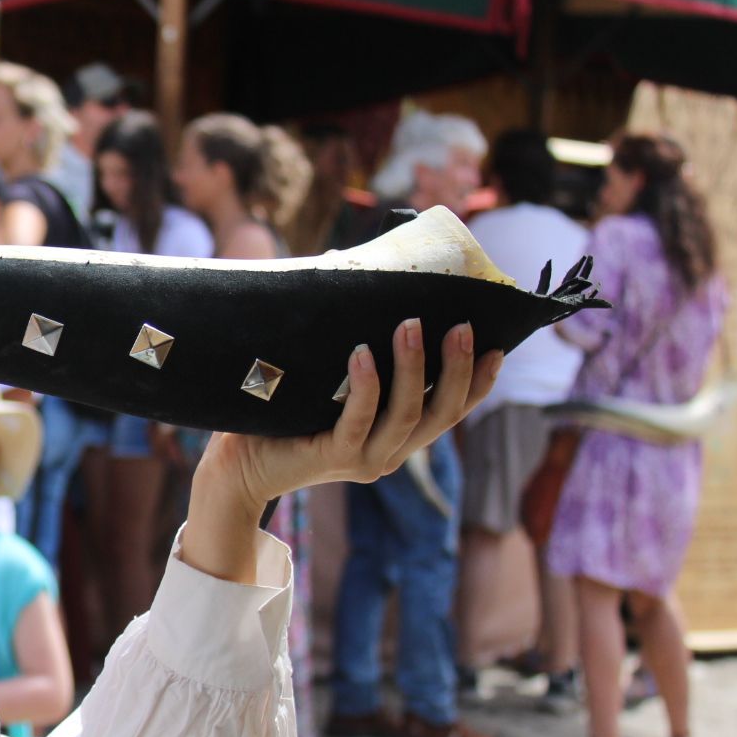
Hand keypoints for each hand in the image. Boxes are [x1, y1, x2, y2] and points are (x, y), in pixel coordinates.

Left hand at [178, 320, 499, 584]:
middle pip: (440, 414)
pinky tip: (362, 354)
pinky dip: (366, 387)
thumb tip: (357, 271)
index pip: (450, 411)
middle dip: (456, 370)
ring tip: (411, 325)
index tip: (497, 347)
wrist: (238, 465)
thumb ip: (357, 349)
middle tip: (462, 326)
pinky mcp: (331, 458)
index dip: (477, 383)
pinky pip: (356, 421)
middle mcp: (388, 453)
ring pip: (405, 417)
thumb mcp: (330, 381)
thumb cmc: (284, 416)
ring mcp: (362, 460)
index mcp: (396, 436)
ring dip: (413, 369)